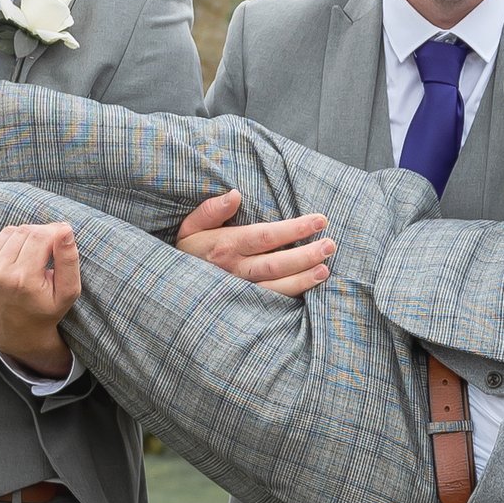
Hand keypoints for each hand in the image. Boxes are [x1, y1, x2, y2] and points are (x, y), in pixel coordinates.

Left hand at [0, 222, 81, 377]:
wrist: (15, 334)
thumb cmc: (46, 312)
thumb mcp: (67, 293)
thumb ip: (69, 261)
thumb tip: (65, 229)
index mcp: (23, 279)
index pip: (41, 235)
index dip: (55, 231)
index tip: (63, 236)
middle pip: (25, 231)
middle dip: (42, 234)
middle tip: (51, 250)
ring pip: (10, 232)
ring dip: (26, 238)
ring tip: (34, 257)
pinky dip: (10, 244)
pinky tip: (17, 262)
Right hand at [175, 190, 333, 295]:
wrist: (172, 290)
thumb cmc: (188, 253)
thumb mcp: (190, 228)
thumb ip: (210, 211)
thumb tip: (235, 195)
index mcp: (223, 248)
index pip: (264, 237)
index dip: (294, 229)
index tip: (319, 220)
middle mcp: (233, 272)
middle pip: (276, 264)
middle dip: (305, 255)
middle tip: (330, 245)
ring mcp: (240, 292)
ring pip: (276, 289)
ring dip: (303, 279)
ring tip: (326, 269)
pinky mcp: (245, 307)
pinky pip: (273, 304)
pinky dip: (293, 297)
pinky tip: (311, 287)